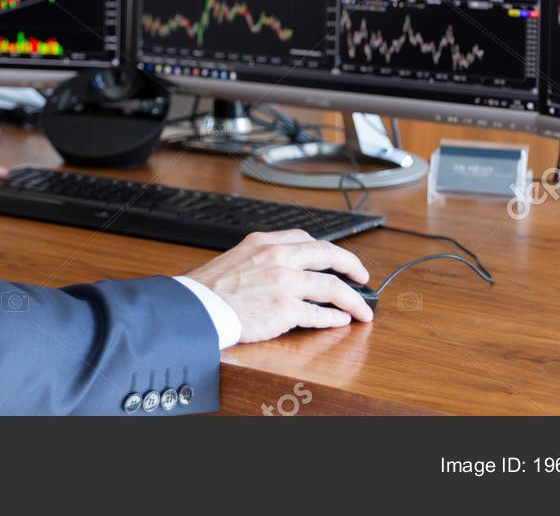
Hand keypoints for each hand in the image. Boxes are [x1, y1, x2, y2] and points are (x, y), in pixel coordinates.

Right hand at [183, 229, 372, 342]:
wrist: (197, 306)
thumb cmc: (208, 288)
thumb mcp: (236, 258)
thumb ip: (260, 258)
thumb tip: (276, 269)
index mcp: (265, 242)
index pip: (306, 239)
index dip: (327, 250)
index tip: (335, 258)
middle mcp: (279, 257)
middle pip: (329, 255)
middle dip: (352, 265)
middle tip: (363, 276)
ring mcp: (285, 282)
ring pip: (332, 287)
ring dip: (352, 299)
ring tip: (362, 308)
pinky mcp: (285, 309)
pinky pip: (320, 314)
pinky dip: (334, 318)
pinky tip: (341, 321)